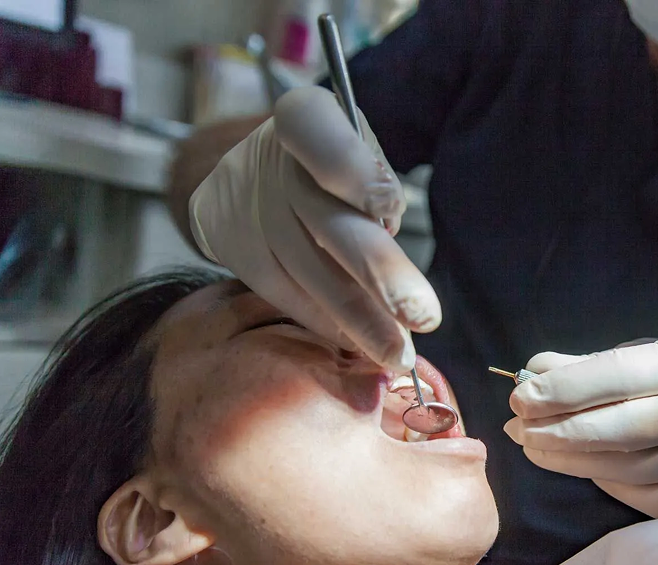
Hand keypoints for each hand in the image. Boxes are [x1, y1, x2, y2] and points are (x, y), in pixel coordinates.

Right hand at [188, 86, 440, 371]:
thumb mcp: (355, 148)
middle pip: (329, 223)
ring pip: (311, 274)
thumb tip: (398, 268)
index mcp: (306, 118)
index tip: (390, 211)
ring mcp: (249, 210)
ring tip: (398, 352)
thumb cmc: (324, 162)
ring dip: (360, 320)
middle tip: (423, 316)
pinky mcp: (234, 250)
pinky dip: (325, 324)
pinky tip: (357, 342)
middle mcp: (272, 163)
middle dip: (380, 274)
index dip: (356, 175)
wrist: (245, 172)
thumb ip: (376, 192)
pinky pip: (287, 296)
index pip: (326, 143)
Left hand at [504, 340, 657, 516]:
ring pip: (629, 466)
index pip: (626, 372)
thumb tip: (533, 371)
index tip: (522, 396)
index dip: (569, 386)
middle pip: (628, 426)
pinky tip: (574, 466)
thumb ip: (592, 366)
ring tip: (532, 446)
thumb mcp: (650, 362)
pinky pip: (640, 495)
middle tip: (518, 428)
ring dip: (570, 458)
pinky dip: (600, 479)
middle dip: (563, 428)